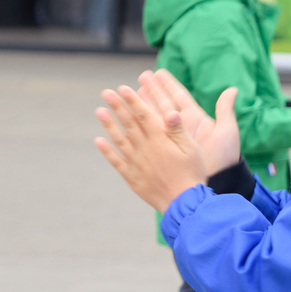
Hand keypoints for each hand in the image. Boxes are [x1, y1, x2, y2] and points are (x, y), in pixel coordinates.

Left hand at [95, 80, 225, 211]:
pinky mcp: (132, 177)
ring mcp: (136, 163)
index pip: (144, 114)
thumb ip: (178, 130)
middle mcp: (145, 148)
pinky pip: (116, 161)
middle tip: (106, 93)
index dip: (133, 100)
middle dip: (117, 106)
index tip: (122, 88)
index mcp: (160, 139)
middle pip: (129, 123)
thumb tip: (171, 110)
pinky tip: (99, 141)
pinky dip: (107, 151)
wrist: (183, 203)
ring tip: (99, 111)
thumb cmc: (192, 175)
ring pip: (119, 140)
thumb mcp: (191, 149)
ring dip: (109, 125)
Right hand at [135, 68, 241, 180]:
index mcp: (195, 119)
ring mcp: (171, 141)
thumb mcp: (226, 133)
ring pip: (152, 121)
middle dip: (152, 91)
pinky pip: (147, 140)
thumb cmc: (224, 160)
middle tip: (141, 78)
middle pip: (163, 105)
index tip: (157, 73)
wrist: (217, 182)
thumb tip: (232, 89)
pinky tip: (124, 125)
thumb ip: (225, 110)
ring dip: (140, 108)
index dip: (168, 85)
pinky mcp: (163, 154)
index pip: (178, 97)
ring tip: (128, 96)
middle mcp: (181, 128)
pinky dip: (136, 132)